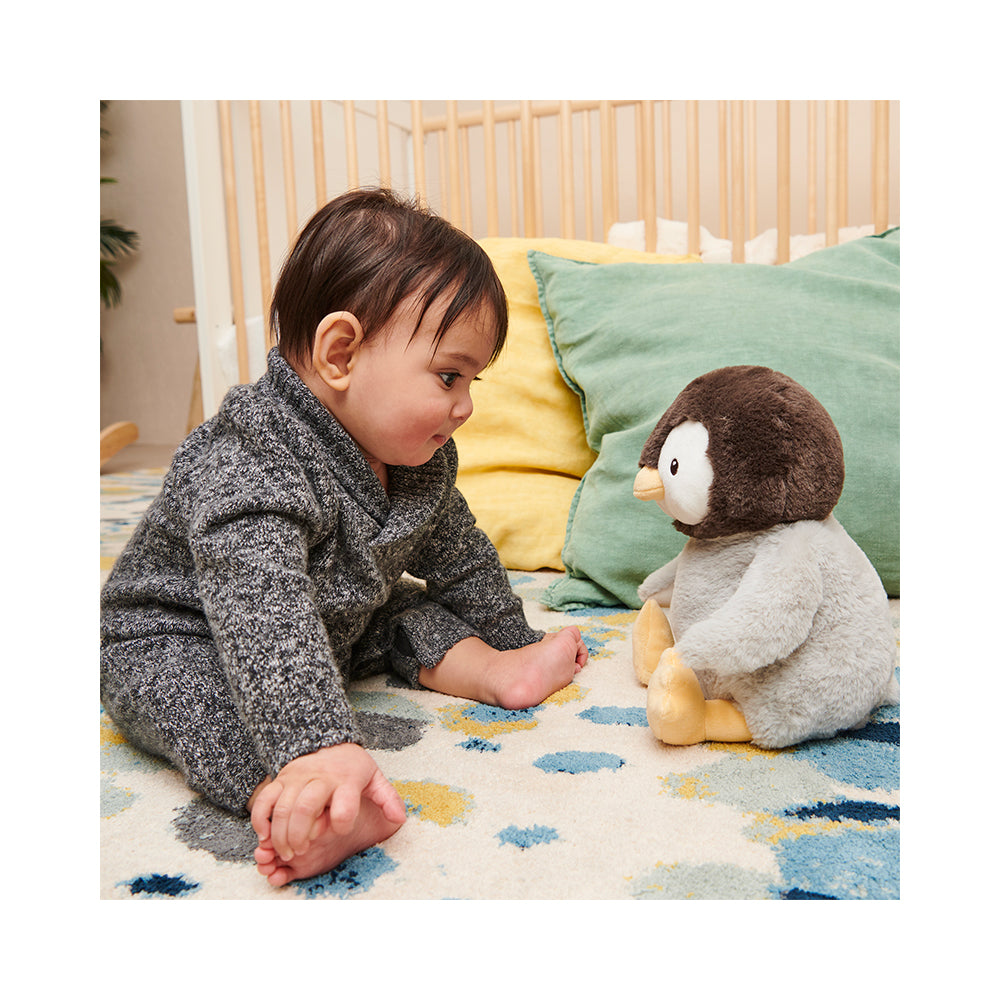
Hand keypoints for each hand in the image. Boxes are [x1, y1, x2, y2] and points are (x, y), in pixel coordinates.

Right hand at [249, 743, 405, 862]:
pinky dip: (261, 820)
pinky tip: (265, 837)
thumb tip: (400, 818)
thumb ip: (387, 798)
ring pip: (282, 808)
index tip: (341, 830)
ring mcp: (296, 778)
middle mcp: (319, 778)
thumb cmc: (352, 768)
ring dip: (281, 834)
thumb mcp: (374, 778)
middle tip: (300, 853)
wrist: (327, 741)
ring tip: (286, 852)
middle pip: (305, 807)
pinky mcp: (280, 781)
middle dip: (300, 834)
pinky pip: (264, 801)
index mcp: (345, 779)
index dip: (342, 821)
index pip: (344, 802)